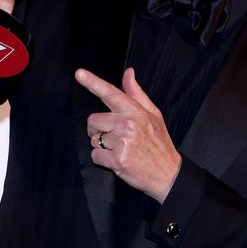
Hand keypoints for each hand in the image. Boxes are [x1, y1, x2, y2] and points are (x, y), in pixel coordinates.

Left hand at [75, 66, 181, 202]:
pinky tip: (117, 160)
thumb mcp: (153, 114)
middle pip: (93, 120)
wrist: (168, 174)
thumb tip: (128, 73)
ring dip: (102, 145)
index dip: (92, 82)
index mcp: (135, 112)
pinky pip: (95, 156)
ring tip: (120, 149)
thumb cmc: (159, 143)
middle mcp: (128, 125)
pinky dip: (102, 160)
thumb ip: (136, 93)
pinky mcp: (117, 160)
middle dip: (98, 129)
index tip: (79, 73)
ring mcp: (122, 142)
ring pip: (93, 139)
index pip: (110, 93)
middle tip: (113, 136)